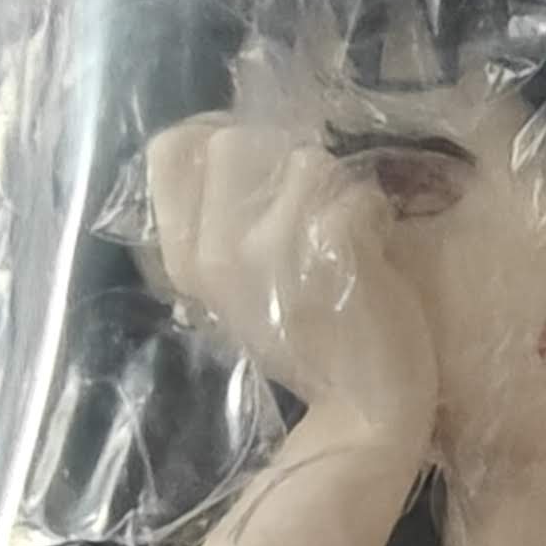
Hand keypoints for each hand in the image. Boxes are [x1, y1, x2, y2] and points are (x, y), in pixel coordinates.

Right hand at [147, 112, 436, 441]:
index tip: (258, 170)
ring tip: (343, 237)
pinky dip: (374, 214)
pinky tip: (372, 251)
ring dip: (336, 189)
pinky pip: (355, 194)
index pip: (171, 148)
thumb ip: (222, 219)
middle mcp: (215, 253)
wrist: (364, 409)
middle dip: (283, 160)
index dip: (218, 138)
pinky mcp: (333, 255)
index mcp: (185, 259)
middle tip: (311, 210)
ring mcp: (272, 255)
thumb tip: (228, 136)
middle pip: (235, 138)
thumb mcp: (239, 283)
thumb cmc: (307, 335)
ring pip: (305, 159)